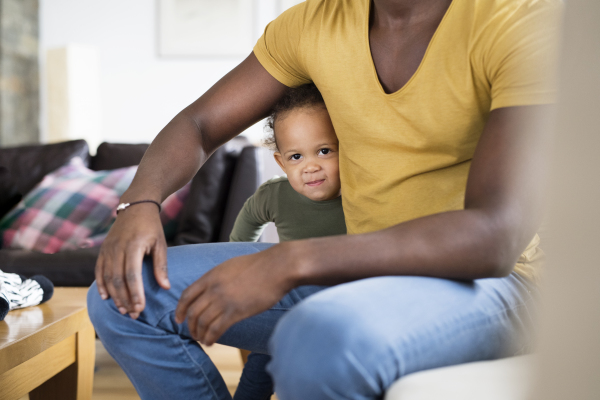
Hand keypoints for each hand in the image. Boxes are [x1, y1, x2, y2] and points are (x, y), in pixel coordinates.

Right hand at [95, 203, 169, 318]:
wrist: (135, 207)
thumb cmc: (151, 227)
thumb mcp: (161, 244)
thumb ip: (161, 266)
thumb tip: (165, 287)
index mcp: (134, 246)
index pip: (132, 275)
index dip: (135, 293)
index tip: (140, 308)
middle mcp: (117, 248)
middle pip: (118, 280)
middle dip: (125, 299)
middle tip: (133, 314)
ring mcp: (108, 249)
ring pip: (107, 277)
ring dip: (114, 296)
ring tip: (123, 310)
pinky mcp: (102, 250)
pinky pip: (99, 270)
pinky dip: (101, 285)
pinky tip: (107, 297)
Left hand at [175, 243, 297, 344]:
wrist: (277, 267)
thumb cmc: (259, 265)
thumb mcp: (231, 266)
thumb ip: (218, 277)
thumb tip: (212, 287)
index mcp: (211, 276)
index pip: (187, 295)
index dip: (180, 309)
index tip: (179, 319)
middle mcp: (214, 289)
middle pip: (193, 312)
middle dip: (190, 325)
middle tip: (192, 333)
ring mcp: (224, 301)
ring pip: (203, 322)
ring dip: (199, 334)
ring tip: (202, 339)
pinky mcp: (236, 312)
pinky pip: (216, 329)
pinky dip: (210, 338)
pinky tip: (211, 342)